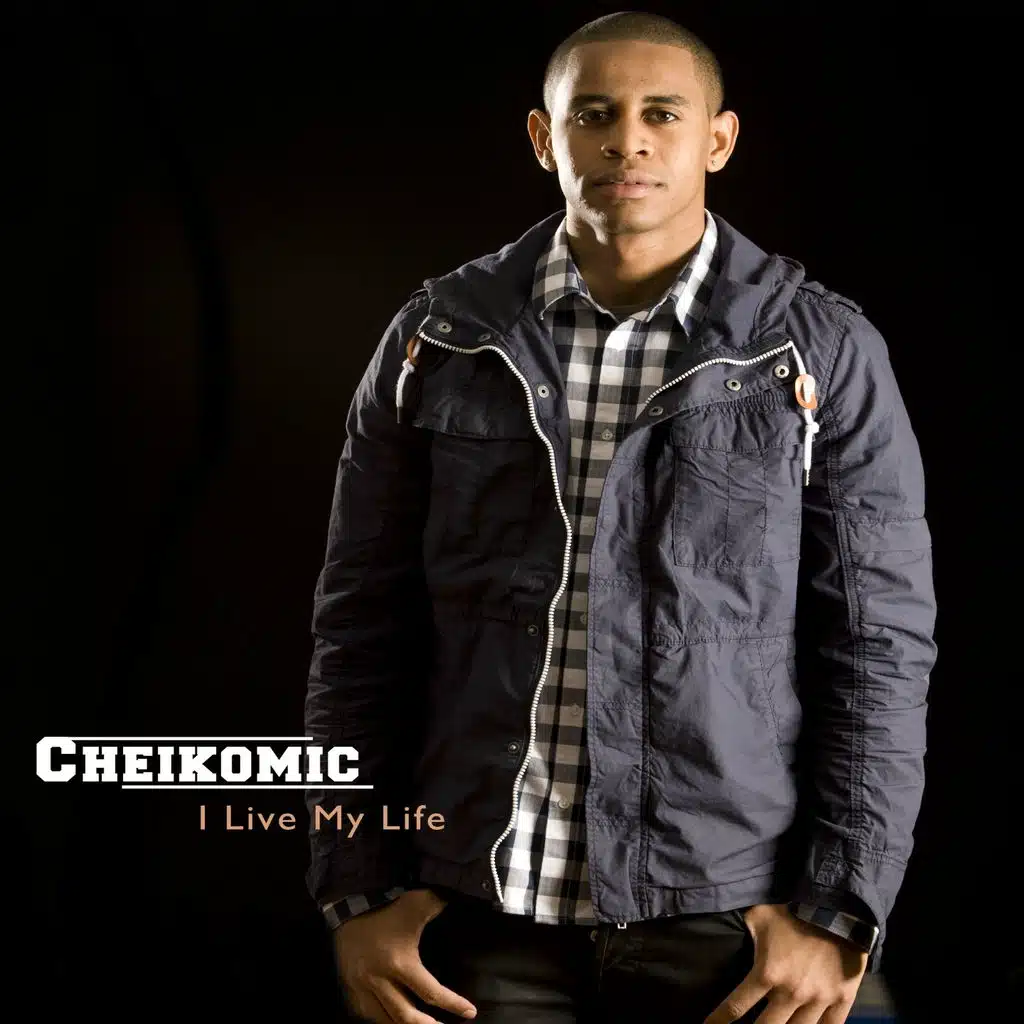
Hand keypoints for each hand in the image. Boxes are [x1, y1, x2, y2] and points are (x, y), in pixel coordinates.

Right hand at [334, 888, 477, 1022]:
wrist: (349, 907)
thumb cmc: (387, 909)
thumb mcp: (417, 903)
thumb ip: (440, 903)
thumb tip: (462, 898)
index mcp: (400, 963)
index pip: (431, 992)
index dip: (453, 1004)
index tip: (470, 1012)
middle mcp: (380, 980)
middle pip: (406, 1017)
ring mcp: (363, 988)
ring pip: (385, 1020)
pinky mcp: (351, 989)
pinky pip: (366, 1015)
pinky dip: (382, 1020)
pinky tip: (393, 1021)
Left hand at [704, 903, 867, 1023]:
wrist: (838, 909)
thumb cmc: (794, 912)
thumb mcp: (759, 916)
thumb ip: (744, 930)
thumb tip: (725, 931)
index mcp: (767, 974)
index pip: (736, 1007)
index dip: (719, 1020)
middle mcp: (790, 993)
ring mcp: (818, 1000)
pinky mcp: (841, 1000)